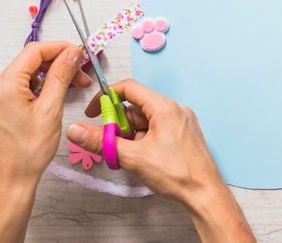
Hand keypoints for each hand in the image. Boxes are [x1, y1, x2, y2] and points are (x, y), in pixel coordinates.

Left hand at [0, 41, 90, 187]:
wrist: (12, 180)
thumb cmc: (30, 150)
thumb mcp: (51, 109)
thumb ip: (61, 76)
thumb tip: (72, 53)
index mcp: (5, 85)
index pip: (35, 51)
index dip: (60, 48)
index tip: (80, 54)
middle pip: (31, 62)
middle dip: (59, 64)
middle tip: (82, 76)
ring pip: (27, 74)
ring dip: (51, 76)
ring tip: (72, 88)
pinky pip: (21, 87)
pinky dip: (40, 87)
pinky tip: (54, 97)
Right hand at [67, 79, 255, 242]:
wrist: (205, 193)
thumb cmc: (177, 173)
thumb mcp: (132, 157)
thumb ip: (101, 141)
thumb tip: (76, 131)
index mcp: (164, 107)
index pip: (129, 88)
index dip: (106, 97)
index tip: (93, 112)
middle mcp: (175, 110)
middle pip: (137, 107)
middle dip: (119, 124)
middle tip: (109, 143)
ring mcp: (182, 122)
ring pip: (147, 121)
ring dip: (132, 135)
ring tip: (128, 156)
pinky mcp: (185, 135)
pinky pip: (158, 130)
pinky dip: (144, 140)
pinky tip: (142, 158)